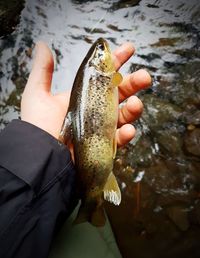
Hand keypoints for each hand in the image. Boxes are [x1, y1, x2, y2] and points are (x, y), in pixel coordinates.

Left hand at [21, 42, 150, 147]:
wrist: (42, 155)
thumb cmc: (38, 125)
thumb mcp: (38, 94)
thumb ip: (43, 70)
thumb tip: (42, 45)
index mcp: (84, 95)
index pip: (103, 76)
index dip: (117, 62)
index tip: (129, 49)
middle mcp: (95, 109)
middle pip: (120, 93)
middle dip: (134, 83)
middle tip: (145, 77)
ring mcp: (101, 127)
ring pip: (125, 115)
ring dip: (134, 109)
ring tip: (136, 104)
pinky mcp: (104, 145)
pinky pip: (120, 139)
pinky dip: (126, 134)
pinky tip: (128, 129)